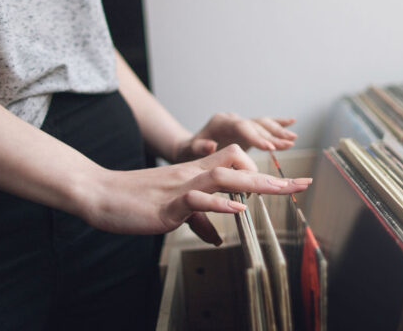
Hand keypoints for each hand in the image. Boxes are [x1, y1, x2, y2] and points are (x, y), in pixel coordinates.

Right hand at [86, 144, 310, 244]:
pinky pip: (196, 199)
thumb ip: (197, 219)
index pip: (236, 163)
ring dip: (255, 182)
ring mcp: (180, 189)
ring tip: (282, 189)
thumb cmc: (133, 201)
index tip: (289, 183)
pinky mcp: (166, 205)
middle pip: (239, 166)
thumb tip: (217, 239)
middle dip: (274, 177)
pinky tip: (237, 209)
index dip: (264, 171)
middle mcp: (192, 176)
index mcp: (195, 175)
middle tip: (303, 184)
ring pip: (223, 176)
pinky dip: (218, 204)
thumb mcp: (173, 208)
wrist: (99, 193)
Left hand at [172, 113, 297, 162]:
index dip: (256, 137)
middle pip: (256, 124)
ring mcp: (240, 122)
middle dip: (272, 135)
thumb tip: (209, 145)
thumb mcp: (187, 151)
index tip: (269, 147)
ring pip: (263, 123)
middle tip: (288, 144)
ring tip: (293, 139)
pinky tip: (292, 123)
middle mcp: (232, 119)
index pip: (242, 127)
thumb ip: (198, 148)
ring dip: (278, 131)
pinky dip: (278, 123)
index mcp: (220, 123)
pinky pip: (264, 124)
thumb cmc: (187, 152)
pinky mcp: (246, 129)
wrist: (188, 146)